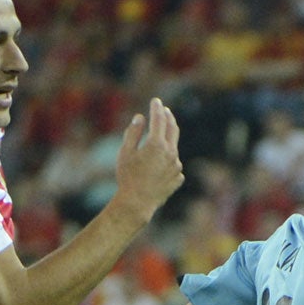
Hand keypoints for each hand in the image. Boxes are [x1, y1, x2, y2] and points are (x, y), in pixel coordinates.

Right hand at [113, 97, 184, 220]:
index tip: (156, 101)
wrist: (137, 203)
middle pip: (172, 129)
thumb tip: (140, 118)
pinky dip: (168, 160)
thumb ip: (133, 133)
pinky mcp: (178, 177)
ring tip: (160, 138)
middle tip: (165, 111)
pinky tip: (160, 165)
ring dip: (167, 140)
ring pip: (174, 147)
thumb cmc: (127, 177)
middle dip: (168, 118)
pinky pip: (174, 164)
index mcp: (156, 144)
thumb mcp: (125, 152)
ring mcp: (176, 166)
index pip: (159, 119)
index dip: (156, 108)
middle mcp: (170, 153)